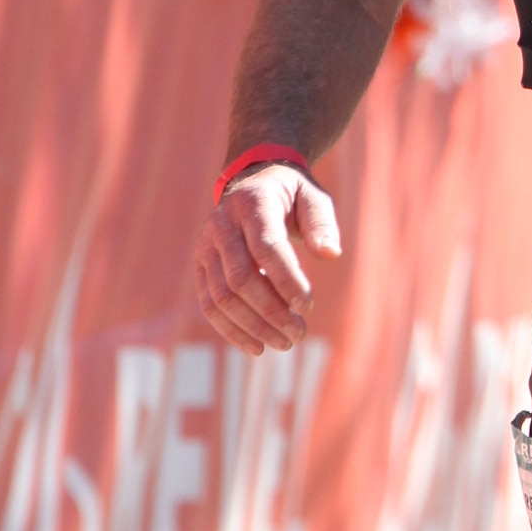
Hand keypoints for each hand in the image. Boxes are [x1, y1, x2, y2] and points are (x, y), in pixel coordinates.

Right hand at [195, 163, 342, 354]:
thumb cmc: (291, 196)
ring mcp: (205, 248)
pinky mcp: (200, 267)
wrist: (253, 184)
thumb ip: (322, 224)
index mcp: (251, 204)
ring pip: (221, 297)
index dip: (286, 280)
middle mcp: (221, 225)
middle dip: (270, 311)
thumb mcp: (313, 198)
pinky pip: (209, 304)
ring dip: (252, 326)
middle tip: (300, 333)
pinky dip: (231, 330)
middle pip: (240, 278)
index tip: (308, 307)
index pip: (266, 247)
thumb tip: (331, 254)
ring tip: (284, 343)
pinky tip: (257, 346)